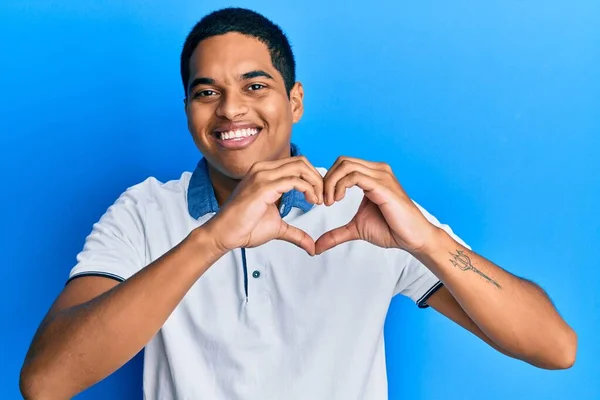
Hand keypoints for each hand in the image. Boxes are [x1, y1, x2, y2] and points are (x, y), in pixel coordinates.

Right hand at [203, 156, 323, 254]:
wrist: (224, 234)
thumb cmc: (245, 228)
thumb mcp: (277, 227)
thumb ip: (295, 232)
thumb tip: (311, 247)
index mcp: (265, 173)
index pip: (296, 164)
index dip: (312, 178)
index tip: (319, 196)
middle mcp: (263, 169)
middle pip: (301, 161)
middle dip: (317, 178)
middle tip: (323, 197)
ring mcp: (263, 175)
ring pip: (300, 167)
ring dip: (315, 183)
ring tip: (318, 200)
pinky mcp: (264, 186)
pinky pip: (294, 180)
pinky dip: (308, 189)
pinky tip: (311, 202)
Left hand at [315, 156, 437, 254]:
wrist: (413, 238)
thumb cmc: (391, 229)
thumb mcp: (356, 229)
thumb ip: (336, 233)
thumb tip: (317, 247)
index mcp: (372, 174)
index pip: (343, 164)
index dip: (328, 179)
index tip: (322, 200)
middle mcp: (377, 170)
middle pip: (342, 161)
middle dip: (326, 180)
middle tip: (323, 201)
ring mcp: (381, 175)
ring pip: (345, 166)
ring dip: (330, 183)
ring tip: (329, 202)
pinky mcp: (382, 185)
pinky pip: (354, 177)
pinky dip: (339, 186)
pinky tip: (336, 200)